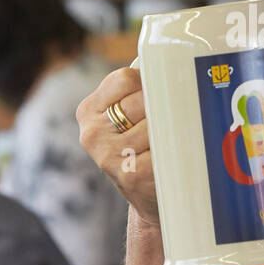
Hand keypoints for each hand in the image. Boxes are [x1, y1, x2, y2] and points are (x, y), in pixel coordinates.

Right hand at [76, 67, 158, 225]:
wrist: (148, 199)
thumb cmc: (142, 149)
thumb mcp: (129, 118)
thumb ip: (137, 92)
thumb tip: (172, 65)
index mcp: (88, 111)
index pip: (124, 79)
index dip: (149, 84)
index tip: (160, 95)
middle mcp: (91, 132)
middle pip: (142, 100)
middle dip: (162, 108)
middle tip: (173, 120)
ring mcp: (108, 155)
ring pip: (155, 124)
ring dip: (171, 130)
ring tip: (172, 141)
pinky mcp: (129, 174)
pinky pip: (163, 148)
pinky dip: (175, 150)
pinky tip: (173, 158)